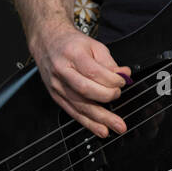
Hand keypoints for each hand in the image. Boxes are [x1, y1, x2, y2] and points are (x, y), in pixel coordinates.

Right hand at [30, 23, 131, 137]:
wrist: (47, 41)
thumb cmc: (70, 43)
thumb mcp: (93, 45)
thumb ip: (109, 62)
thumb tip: (124, 75)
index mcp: (73, 55)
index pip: (93, 71)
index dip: (111, 80)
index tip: (122, 81)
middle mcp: (62, 71)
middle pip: (85, 90)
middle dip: (106, 97)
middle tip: (119, 97)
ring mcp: (57, 86)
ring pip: (80, 105)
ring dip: (100, 118)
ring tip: (116, 126)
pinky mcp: (56, 97)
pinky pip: (73, 113)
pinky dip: (88, 123)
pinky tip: (101, 129)